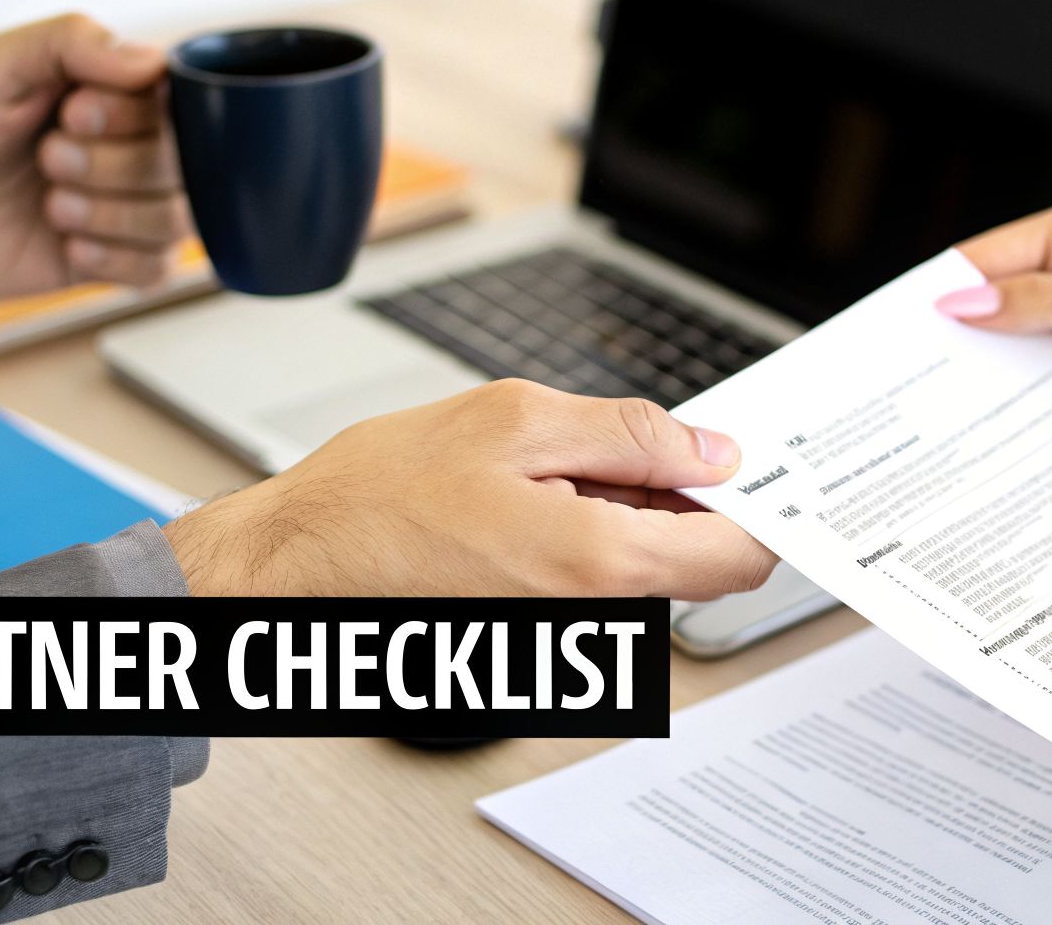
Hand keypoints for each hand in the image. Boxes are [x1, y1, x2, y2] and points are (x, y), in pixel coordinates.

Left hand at [0, 13, 191, 299]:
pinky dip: (116, 261)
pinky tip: (65, 248)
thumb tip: (153, 60)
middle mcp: (119, 149)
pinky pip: (156, 271)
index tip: (72, 113)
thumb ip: (67, 44)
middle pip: (182, 163)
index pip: (176, 99)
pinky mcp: (102, 263)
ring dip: (113, 215)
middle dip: (114, 166)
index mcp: (102, 93)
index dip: (135, 114)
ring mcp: (114, 209)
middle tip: (46, 160)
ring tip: (52, 207)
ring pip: (176, 219)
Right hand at [162, 380, 778, 599]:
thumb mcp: (514, 420)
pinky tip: (527, 499)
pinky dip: (586, 531)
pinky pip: (597, 579)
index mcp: (600, 562)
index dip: (757, 509)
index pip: (738, 560)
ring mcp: (564, 631)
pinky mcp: (538, 631)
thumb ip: (630, 435)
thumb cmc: (377, 494)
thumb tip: (711, 452)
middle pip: (695, 559)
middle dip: (679, 495)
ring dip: (624, 508)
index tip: (750, 469)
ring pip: (643, 565)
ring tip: (546, 469)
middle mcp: (591, 614)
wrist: (294, 560)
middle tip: (618, 444)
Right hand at [935, 197, 1051, 455]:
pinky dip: (1025, 403)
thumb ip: (1049, 304)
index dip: (944, 289)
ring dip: (990, 375)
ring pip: (1018, 348)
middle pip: (996, 304)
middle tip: (911, 376)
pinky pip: (1049, 384)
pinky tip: (1000, 427)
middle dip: (958, 336)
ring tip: (944, 409)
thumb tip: (968, 305)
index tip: (903, 326)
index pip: (990, 257)